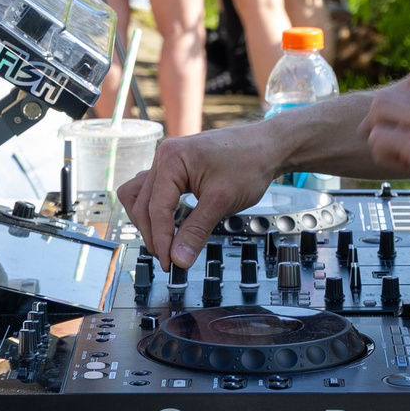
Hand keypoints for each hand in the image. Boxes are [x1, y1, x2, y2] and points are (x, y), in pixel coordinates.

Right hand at [119, 120, 290, 268]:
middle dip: (153, 234)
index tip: (169, 264)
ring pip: (141, 196)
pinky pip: (153, 190)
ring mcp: (168, 161)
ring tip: (164, 243)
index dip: (161, 240)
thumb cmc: (250, 163)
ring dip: (148, 221)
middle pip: (142, 204)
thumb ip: (196, 231)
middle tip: (169, 259)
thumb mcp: (222, 201)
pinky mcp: (176, 167)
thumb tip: (178, 259)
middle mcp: (164, 157)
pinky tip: (168, 224)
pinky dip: (156, 210)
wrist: (268, 147)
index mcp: (171, 160)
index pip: (156, 208)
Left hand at [358, 43, 409, 197]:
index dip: (406, 102)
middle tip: (376, 127)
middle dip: (382, 112)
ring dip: (377, 129)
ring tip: (382, 146)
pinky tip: (394, 162)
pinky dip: (382, 151)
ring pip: (380, 111)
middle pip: (393, 93)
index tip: (407, 118)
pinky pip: (382, 139)